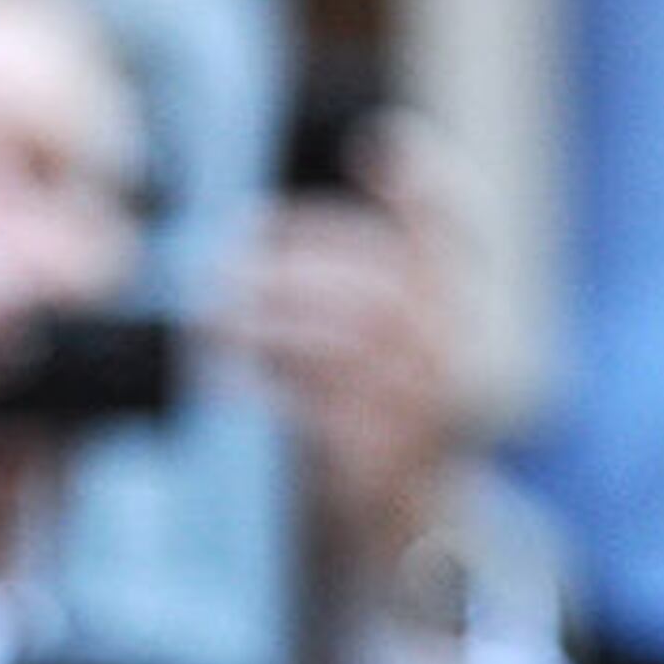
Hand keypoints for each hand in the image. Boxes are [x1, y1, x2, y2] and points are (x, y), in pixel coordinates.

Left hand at [216, 109, 482, 597]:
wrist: (407, 519)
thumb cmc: (372, 408)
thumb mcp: (381, 342)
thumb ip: (347, 285)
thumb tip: (245, 239)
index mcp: (452, 316)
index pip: (454, 237)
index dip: (430, 189)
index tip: (383, 144)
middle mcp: (449, 359)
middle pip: (375, 287)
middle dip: (293, 265)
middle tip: (224, 264)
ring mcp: (419, 411)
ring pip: (341, 346)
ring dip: (264, 324)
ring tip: (210, 319)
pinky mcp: (379, 460)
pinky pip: (314, 407)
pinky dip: (261, 383)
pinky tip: (222, 374)